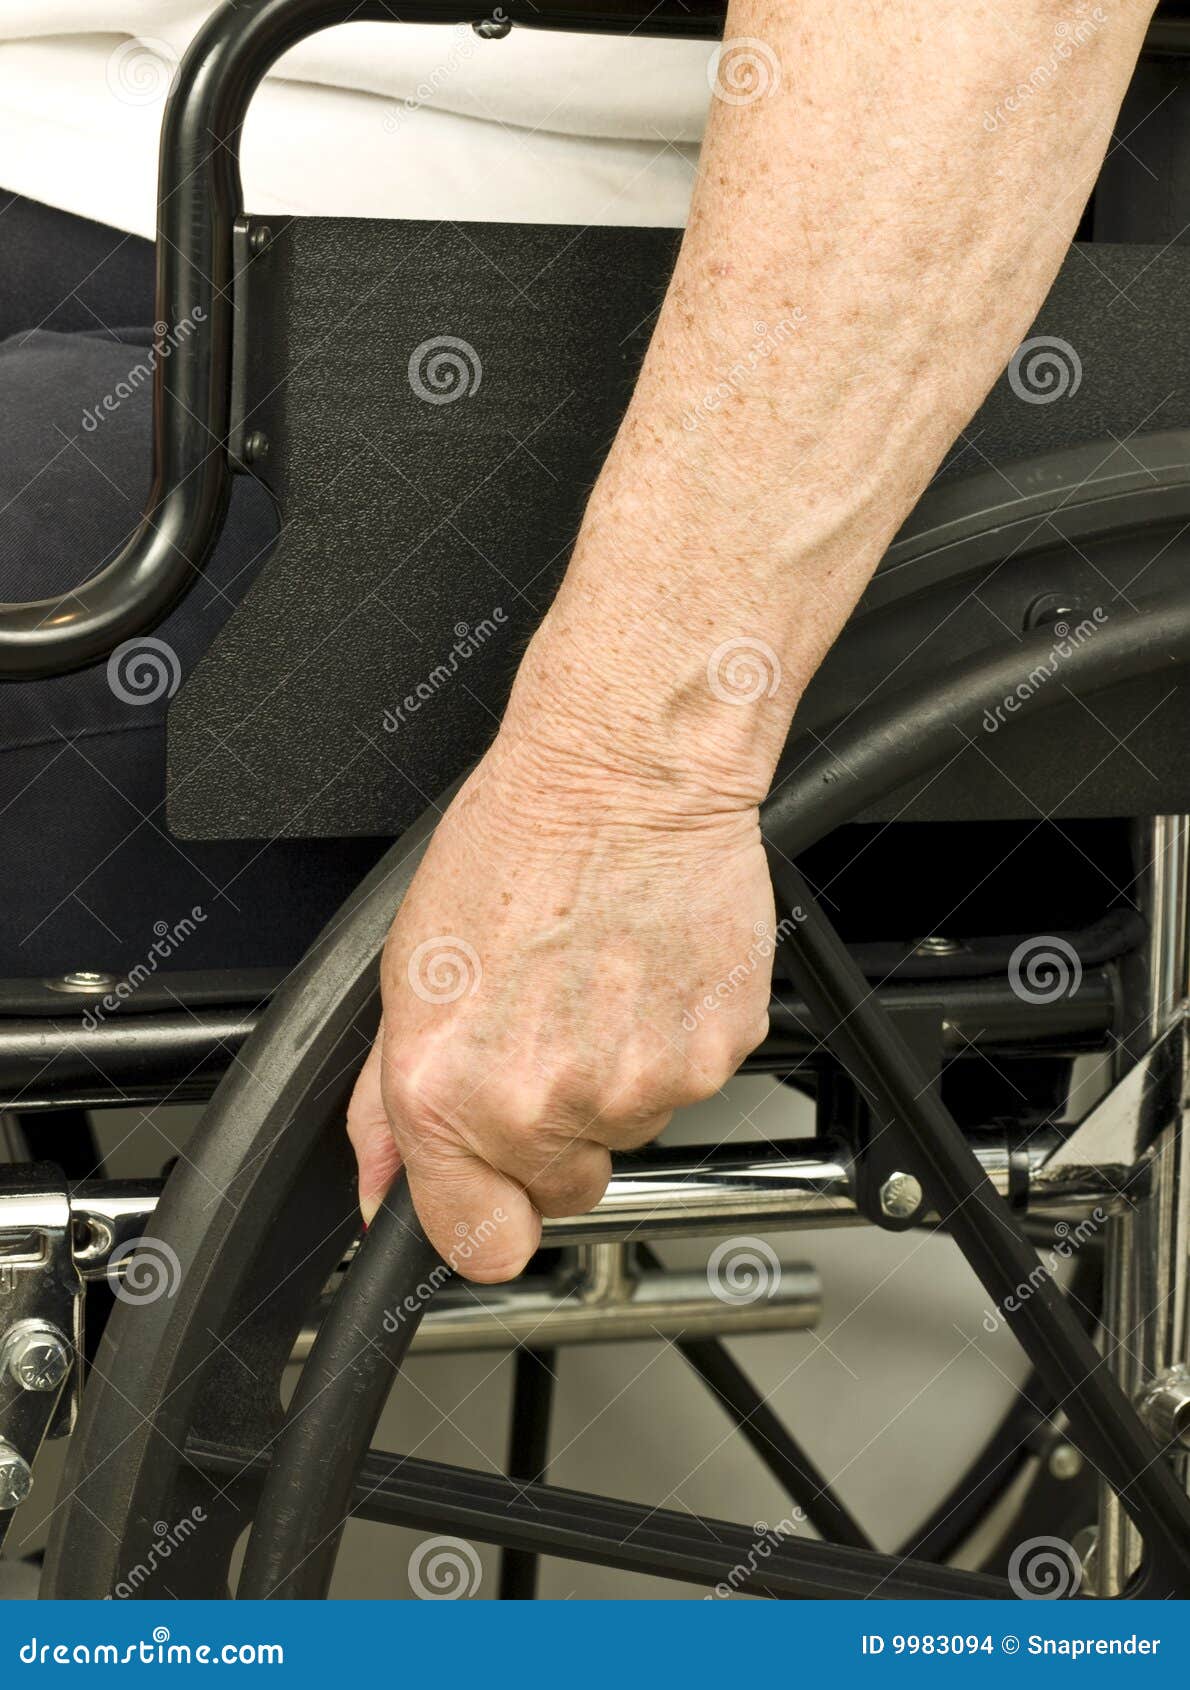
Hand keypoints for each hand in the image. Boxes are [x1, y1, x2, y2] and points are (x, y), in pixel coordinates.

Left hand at [345, 731, 774, 1281]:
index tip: (494, 1190)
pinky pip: (688, 1084)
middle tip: (549, 1034)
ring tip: (595, 982)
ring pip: (628, 1131)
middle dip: (554, 1133)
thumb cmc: (516, 847)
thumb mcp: (410, 972)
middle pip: (563, 1188)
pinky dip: (671, 1043)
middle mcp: (541, 1103)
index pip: (477, 1243)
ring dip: (613, 1080)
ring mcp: (637, 1084)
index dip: (487, 1216)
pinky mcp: (712, 1053)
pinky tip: (642, 973)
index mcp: (447, 1094)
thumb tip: (381, 1187)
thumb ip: (388, 1104)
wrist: (623, 777)